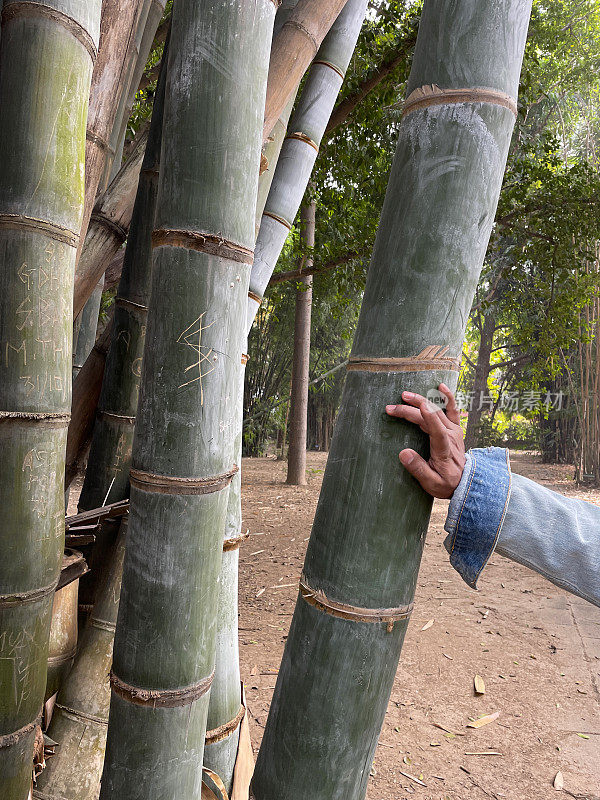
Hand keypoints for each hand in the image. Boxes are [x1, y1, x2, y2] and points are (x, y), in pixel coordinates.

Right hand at [385, 384, 465, 498]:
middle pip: (431, 417)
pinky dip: (447, 397)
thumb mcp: (431, 483)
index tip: (419, 406)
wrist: (465, 482)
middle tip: (390, 408)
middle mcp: (450, 436)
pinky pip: (452, 409)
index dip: (429, 416)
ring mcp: (454, 430)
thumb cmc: (446, 483)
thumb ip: (418, 469)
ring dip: (420, 401)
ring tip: (404, 395)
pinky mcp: (454, 428)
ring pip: (437, 410)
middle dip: (409, 410)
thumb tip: (403, 453)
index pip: (437, 430)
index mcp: (444, 449)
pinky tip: (440, 386)